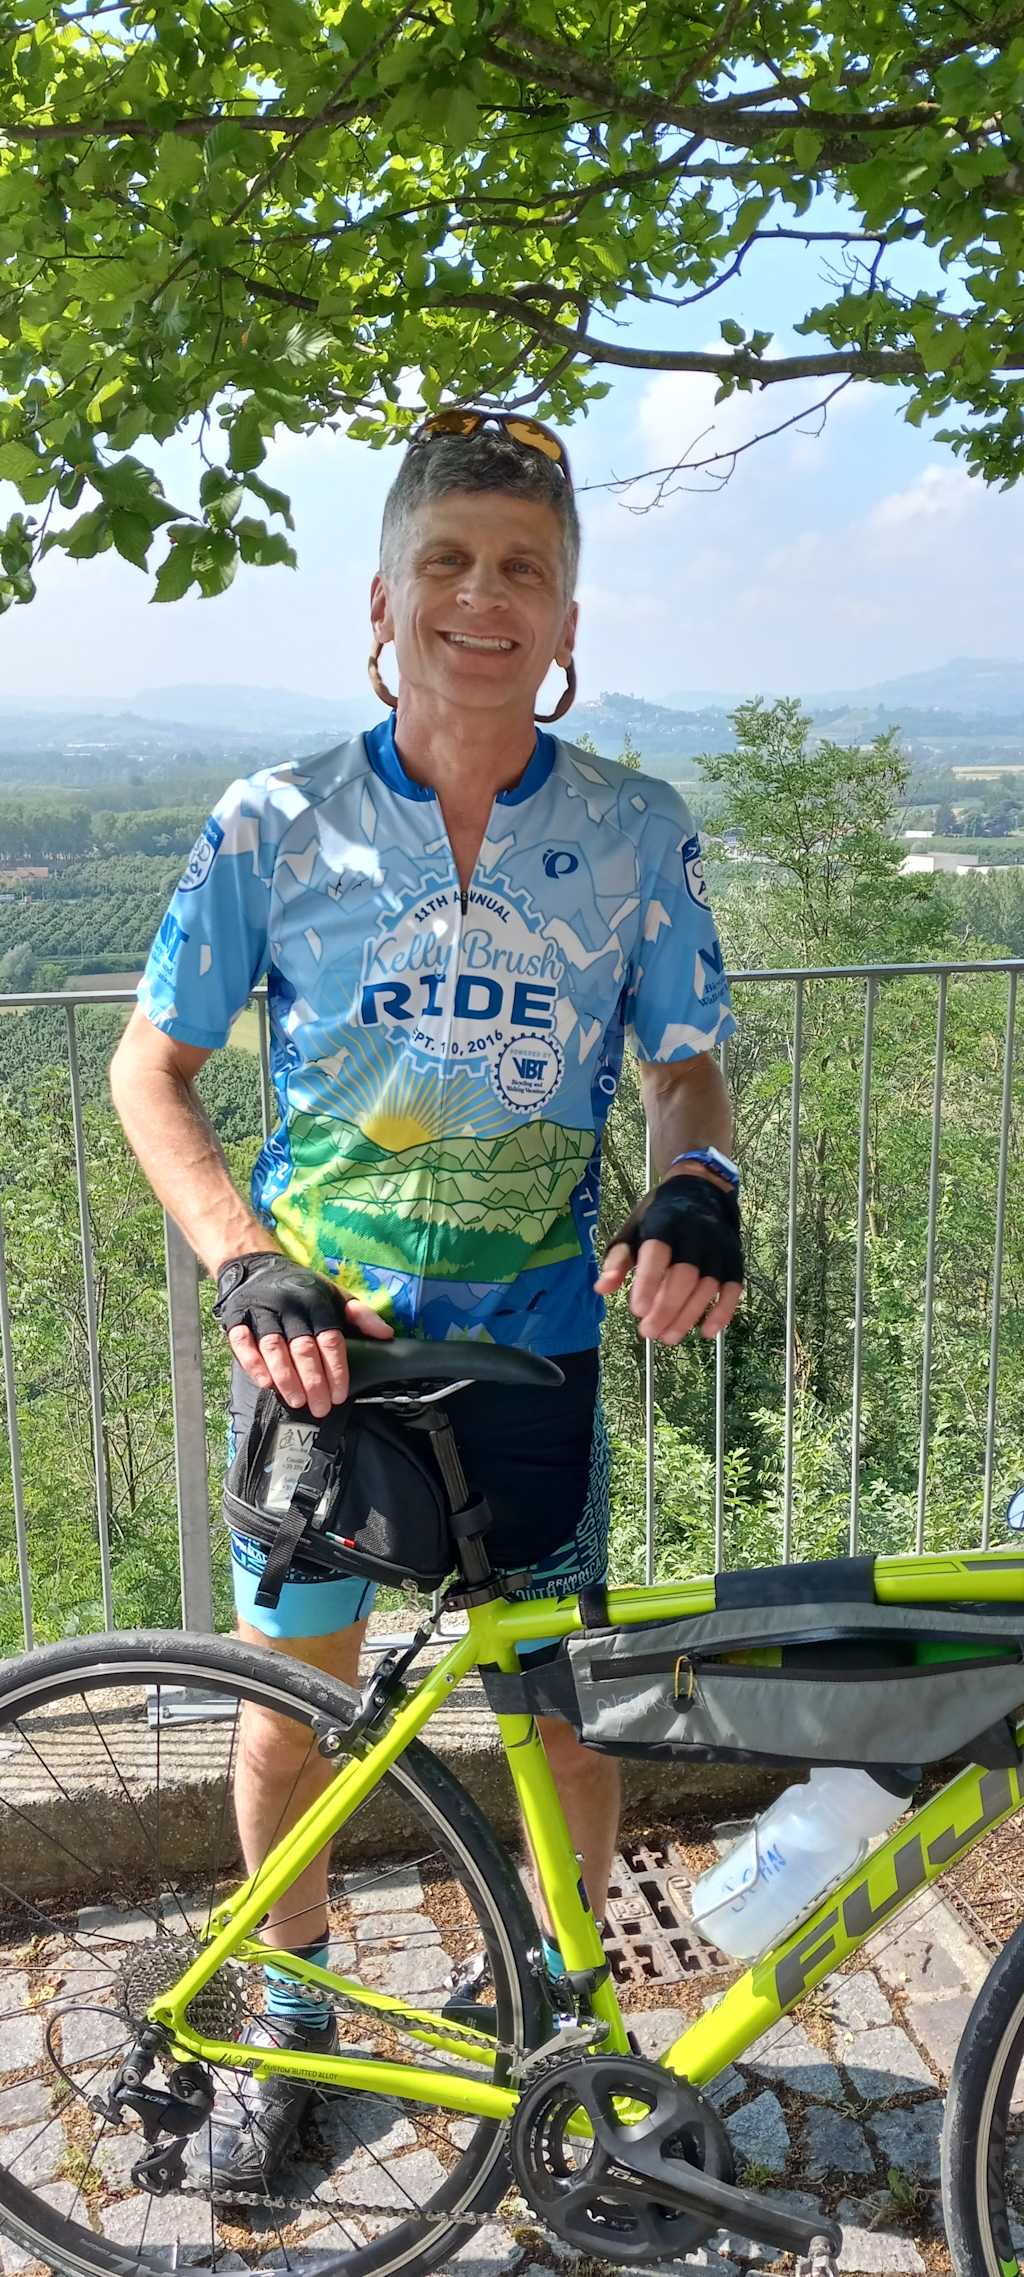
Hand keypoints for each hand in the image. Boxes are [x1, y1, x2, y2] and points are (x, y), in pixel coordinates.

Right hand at [213, 1251, 392, 1415]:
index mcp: (316, 1302)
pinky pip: (242, 1342)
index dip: (336, 1370)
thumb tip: (387, 1334)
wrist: (256, 1265)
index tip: (339, 1394)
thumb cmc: (300, 1287)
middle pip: (303, 1348)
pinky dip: (253, 1363)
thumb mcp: (333, 1294)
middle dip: (313, 1381)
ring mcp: (262, 1311)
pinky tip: (265, 1383)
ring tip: (296, 1400)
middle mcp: (290, 1306)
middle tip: (320, 1406)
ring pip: (274, 1348)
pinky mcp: (238, 1317)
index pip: (330, 1340)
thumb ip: (360, 1314)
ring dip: (285, 1378)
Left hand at [594, 1175, 743, 1345]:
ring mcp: (718, 1248)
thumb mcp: (632, 1230)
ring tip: (668, 1337)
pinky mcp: (734, 1260)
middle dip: (667, 1308)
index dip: (649, 1283)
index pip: (658, 1253)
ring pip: (708, 1286)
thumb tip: (602, 1289)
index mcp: (665, 1223)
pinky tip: (707, 1333)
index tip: (637, 1311)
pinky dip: (722, 1312)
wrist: (701, 1190)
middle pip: (685, 1275)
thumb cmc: (659, 1216)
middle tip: (648, 1332)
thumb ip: (618, 1260)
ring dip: (689, 1316)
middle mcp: (696, 1234)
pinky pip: (733, 1288)